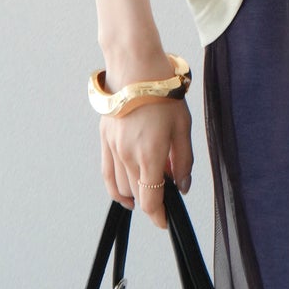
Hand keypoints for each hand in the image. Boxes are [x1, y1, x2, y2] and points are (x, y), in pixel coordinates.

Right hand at [99, 52, 194, 230]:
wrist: (135, 67)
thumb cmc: (163, 93)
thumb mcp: (183, 126)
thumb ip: (183, 160)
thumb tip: (181, 185)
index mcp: (149, 155)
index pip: (151, 201)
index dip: (159, 216)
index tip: (166, 221)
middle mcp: (127, 156)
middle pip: (137, 195)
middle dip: (152, 201)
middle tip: (166, 194)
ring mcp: (113, 149)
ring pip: (120, 187)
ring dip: (135, 194)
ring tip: (149, 190)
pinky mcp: (105, 139)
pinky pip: (108, 173)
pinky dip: (116, 187)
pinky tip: (125, 190)